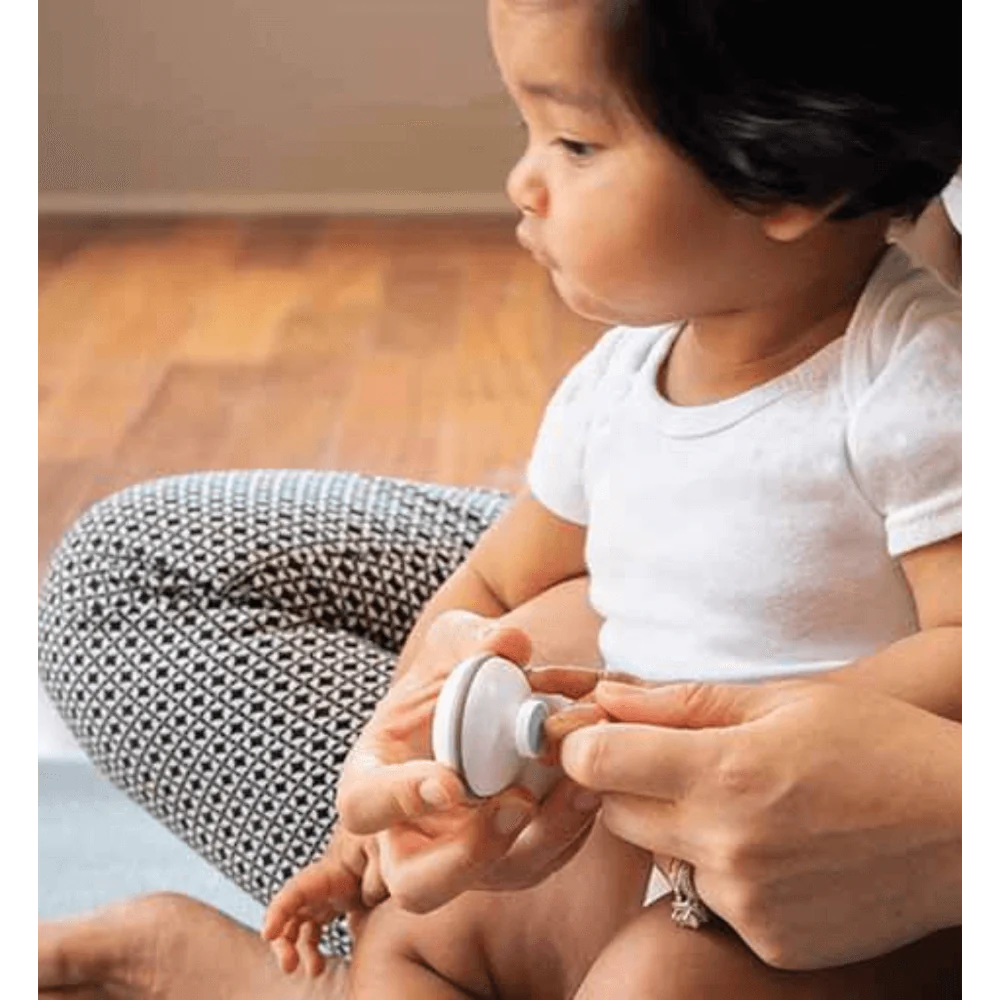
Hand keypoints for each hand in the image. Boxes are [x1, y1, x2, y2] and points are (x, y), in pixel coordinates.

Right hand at [261, 824, 385, 975]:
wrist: (381, 834)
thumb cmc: (379, 836)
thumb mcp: (380, 847)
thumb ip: (376, 873)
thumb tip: (367, 897)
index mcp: (326, 873)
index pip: (295, 891)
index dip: (278, 911)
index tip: (268, 934)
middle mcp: (317, 886)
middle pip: (286, 914)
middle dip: (281, 941)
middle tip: (289, 966)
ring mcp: (321, 897)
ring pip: (295, 928)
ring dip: (295, 950)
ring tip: (315, 971)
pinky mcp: (331, 906)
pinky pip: (312, 933)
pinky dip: (311, 951)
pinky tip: (321, 965)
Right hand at [335, 611, 604, 912]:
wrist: (475, 696)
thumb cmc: (447, 672)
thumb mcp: (450, 644)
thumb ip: (470, 641)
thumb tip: (511, 645)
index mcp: (372, 778)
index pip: (363, 807)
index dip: (400, 801)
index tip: (450, 781)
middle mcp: (409, 832)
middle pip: (418, 884)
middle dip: (469, 856)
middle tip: (518, 803)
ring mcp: (461, 852)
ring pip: (496, 877)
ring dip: (544, 838)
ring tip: (580, 787)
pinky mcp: (512, 852)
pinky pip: (541, 860)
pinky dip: (571, 827)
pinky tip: (593, 786)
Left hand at [557, 678, 961, 969]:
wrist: (965, 831)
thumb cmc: (878, 745)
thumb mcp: (784, 700)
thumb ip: (683, 702)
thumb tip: (606, 695)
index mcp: (725, 772)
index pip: (595, 762)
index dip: (584, 743)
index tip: (600, 735)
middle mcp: (725, 845)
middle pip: (615, 813)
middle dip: (629, 783)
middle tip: (684, 763)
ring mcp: (747, 902)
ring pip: (661, 857)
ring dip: (679, 830)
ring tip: (746, 806)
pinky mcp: (769, 941)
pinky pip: (708, 900)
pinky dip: (724, 874)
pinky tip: (776, 851)